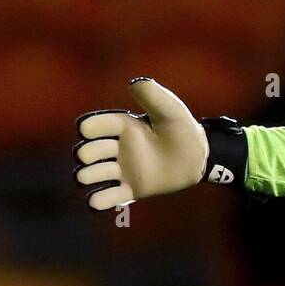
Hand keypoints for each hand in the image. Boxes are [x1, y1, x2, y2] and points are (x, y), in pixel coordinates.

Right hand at [74, 77, 209, 210]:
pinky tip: (95, 202)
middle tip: (90, 156)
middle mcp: (118, 148)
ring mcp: (122, 170)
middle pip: (88, 151)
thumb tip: (136, 83)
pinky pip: (107, 198)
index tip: (86, 129)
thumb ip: (155, 97)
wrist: (199, 159)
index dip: (88, 127)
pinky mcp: (130, 189)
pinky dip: (97, 201)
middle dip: (85, 154)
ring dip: (87, 176)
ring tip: (88, 177)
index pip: (96, 126)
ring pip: (93, 174)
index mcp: (124, 127)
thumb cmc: (184, 131)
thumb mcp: (172, 111)